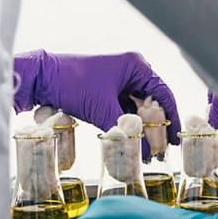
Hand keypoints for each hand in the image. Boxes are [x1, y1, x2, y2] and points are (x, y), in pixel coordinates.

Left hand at [13, 50, 180, 158]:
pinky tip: (129, 139)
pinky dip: (126, 124)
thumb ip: (124, 130)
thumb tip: (145, 152)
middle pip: (152, 101)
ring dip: (140, 127)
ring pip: (137, 107)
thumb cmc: (72, 83)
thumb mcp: (102, 108)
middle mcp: (130, 71)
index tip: (174, 137)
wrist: (43, 78)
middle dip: (155, 125)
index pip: (163, 94)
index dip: (171, 117)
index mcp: (135, 66)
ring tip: (146, 148)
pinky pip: (123, 109)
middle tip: (161, 148)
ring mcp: (117, 80)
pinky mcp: (106, 90)